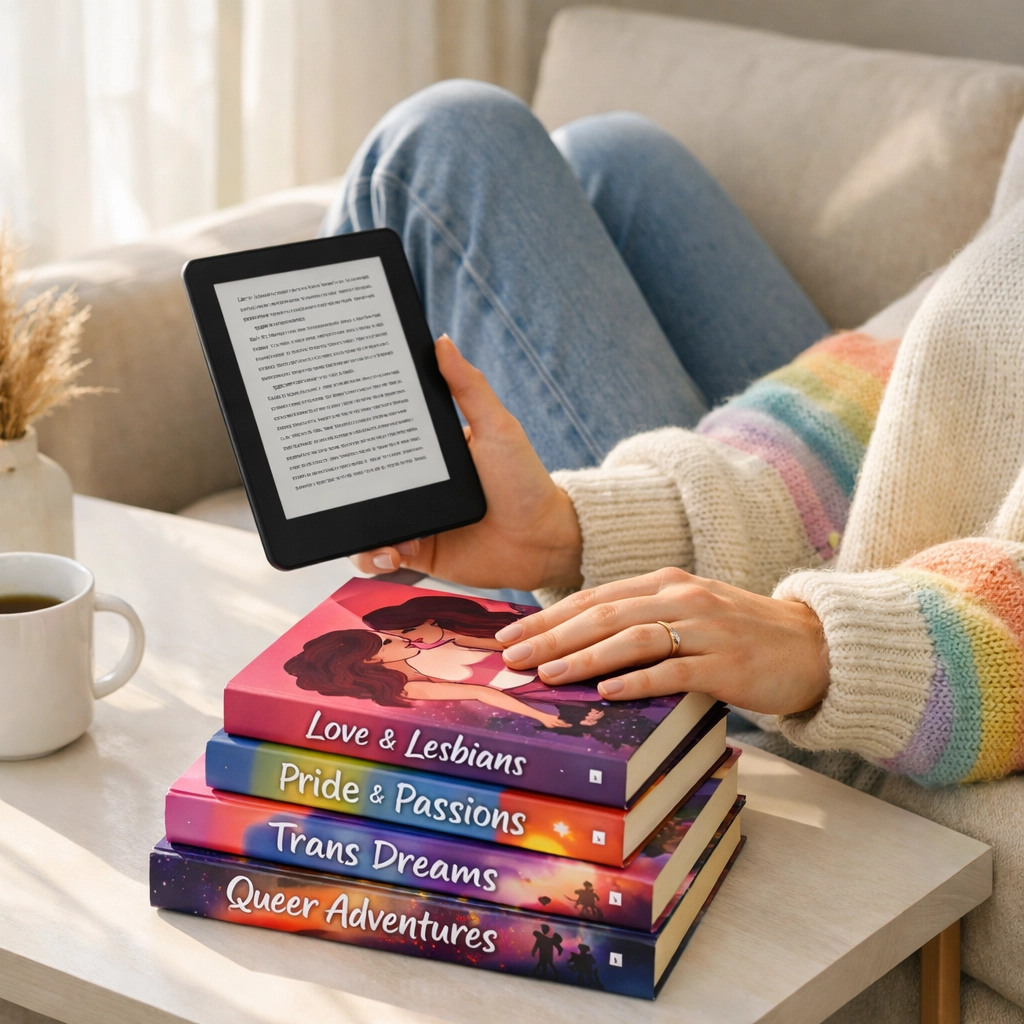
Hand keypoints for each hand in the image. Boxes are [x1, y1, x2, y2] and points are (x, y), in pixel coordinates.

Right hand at [349, 336, 582, 590]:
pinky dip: (374, 557)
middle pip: (362, 479)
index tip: (333, 420)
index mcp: (429, 450)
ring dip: (358, 527)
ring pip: (363, 520)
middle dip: (341, 483)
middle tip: (329, 481)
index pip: (381, 434)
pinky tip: (390, 553)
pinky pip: (379, 555)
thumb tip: (442, 341)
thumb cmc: (525, 481)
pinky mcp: (415, 551)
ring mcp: (413, 516)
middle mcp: (415, 482)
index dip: (354, 430)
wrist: (542, 542)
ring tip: (373, 530)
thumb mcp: (497, 427)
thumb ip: (469, 387)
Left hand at [495, 568, 829, 715]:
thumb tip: (580, 646)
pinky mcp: (726, 663)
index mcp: (667, 583)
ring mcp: (706, 629)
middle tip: (512, 657)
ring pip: (632, 638)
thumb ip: (642, 620)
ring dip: (584, 657)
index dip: (548, 616)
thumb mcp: (689, 614)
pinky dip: (637, 681)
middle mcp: (682, 598)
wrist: (814, 645)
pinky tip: (606, 692)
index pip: (594, 597)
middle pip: (603, 615)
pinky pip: (673, 671)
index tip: (510, 634)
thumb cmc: (740, 634)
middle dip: (551, 636)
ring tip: (547, 674)